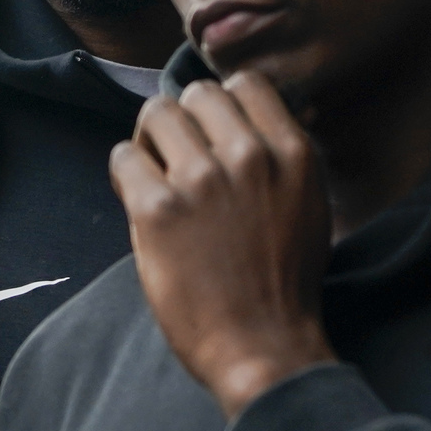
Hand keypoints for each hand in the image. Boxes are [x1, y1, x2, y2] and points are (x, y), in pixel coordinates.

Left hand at [109, 72, 335, 417]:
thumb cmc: (284, 285)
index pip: (245, 85)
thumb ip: (281, 161)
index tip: (210, 133)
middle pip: (196, 95)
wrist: (263, 346)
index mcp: (292, 154)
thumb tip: (249, 122)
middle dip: (181, 121)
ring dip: (149, 141)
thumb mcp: (308, 207)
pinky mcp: (157, 209)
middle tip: (175, 157)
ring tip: (155, 176)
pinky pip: (123, 157)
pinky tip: (138, 200)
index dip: (220, 106)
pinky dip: (125, 173)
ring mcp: (201, 181)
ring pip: (155, 114)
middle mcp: (249, 157)